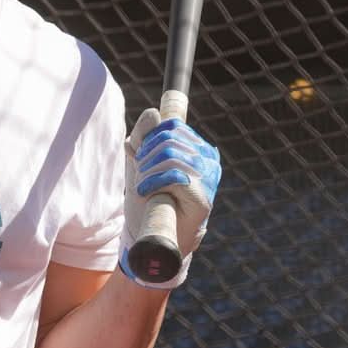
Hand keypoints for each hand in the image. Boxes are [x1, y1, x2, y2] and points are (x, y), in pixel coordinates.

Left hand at [119, 109, 220, 288]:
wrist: (154, 234)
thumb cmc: (149, 197)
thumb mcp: (140, 163)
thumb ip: (143, 138)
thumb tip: (154, 113)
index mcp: (196, 148)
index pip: (172, 125)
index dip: (150, 137)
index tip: (139, 156)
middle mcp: (207, 160)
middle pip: (169, 138)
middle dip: (146, 155)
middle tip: (139, 174)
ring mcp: (208, 178)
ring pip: (171, 155)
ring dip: (147, 170)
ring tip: (142, 185)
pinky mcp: (203, 197)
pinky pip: (175, 175)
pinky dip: (154, 181)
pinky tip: (145, 191)